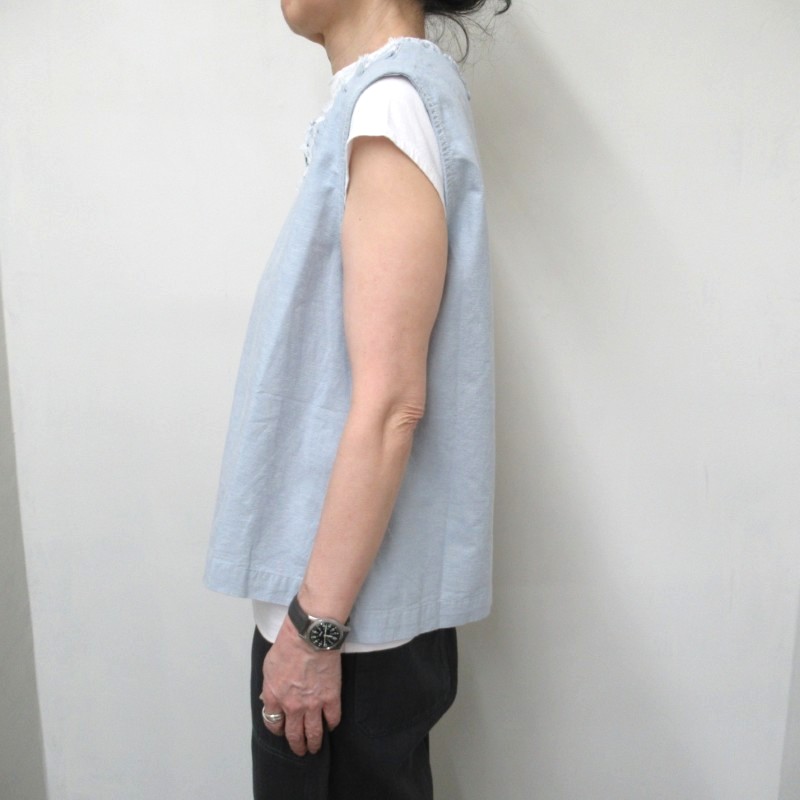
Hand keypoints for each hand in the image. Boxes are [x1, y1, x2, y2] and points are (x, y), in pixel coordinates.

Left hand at [260, 617, 341, 755]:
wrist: (309, 637)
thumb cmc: (287, 646)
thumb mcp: (268, 666)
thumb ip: (270, 686)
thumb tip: (271, 696)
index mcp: (274, 698)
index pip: (273, 723)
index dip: (277, 729)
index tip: (281, 729)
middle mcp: (292, 707)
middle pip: (294, 734)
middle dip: (297, 745)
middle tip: (300, 750)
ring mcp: (313, 704)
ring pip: (314, 733)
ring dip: (314, 743)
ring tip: (315, 747)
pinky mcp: (331, 698)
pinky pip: (333, 718)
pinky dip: (331, 724)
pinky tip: (330, 725)